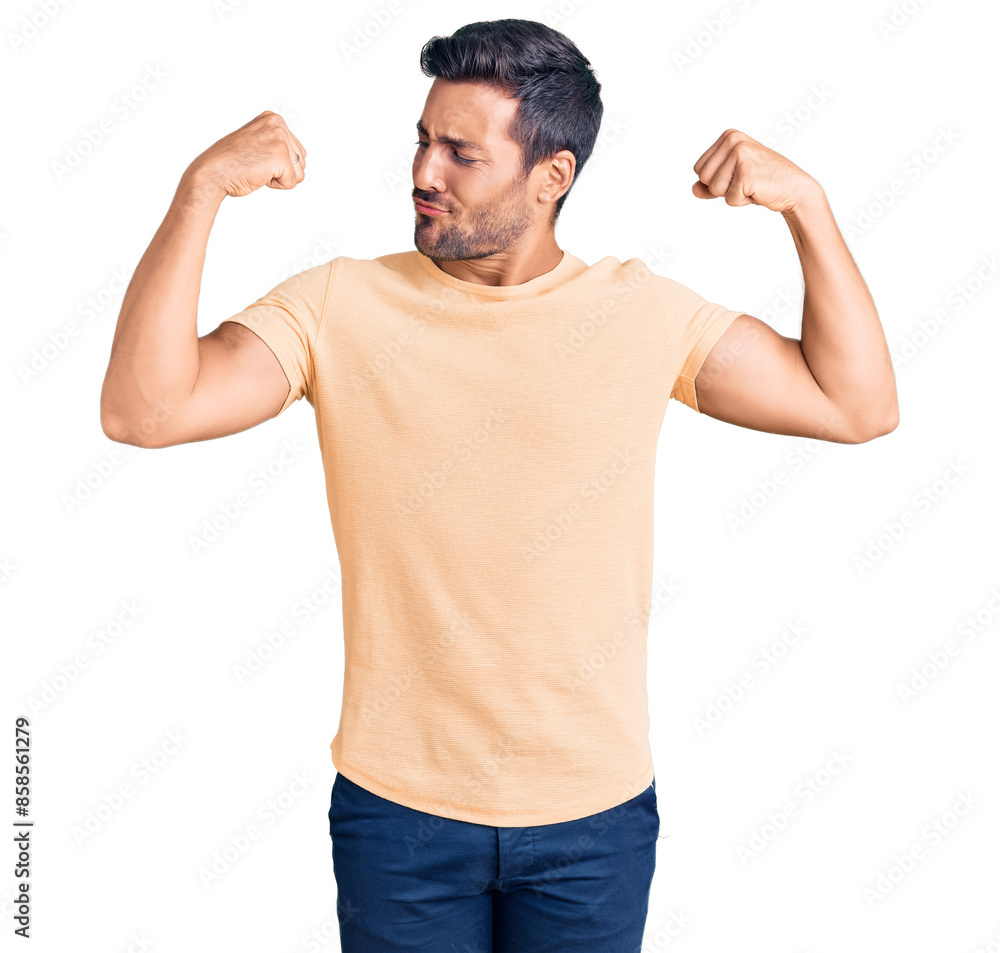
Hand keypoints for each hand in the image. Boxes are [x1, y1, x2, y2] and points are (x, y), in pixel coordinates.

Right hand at [182, 110, 306, 199]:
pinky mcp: (280, 156)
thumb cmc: (231, 162)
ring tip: (257, 168)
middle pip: (300, 161)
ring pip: (299, 173)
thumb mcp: (257, 142)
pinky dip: (276, 185)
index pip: (296, 151)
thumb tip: (299, 158)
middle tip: (256, 164)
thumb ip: (276, 143)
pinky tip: (258, 175)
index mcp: (273, 118)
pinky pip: (292, 183)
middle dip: (281, 170)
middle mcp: (278, 124)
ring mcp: (280, 139)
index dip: (277, 163)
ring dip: (279, 177)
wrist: (213, 171)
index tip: (256, 157)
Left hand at [692, 129, 818, 214]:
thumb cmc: (763, 182)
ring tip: (752, 185)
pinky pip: (729, 198)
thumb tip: (694, 189)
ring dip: (732, 194)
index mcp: (729, 136)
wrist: (794, 189)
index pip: (699, 168)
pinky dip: (742, 201)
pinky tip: (757, 190)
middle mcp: (733, 140)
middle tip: (745, 182)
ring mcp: (740, 154)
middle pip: (703, 178)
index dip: (716, 180)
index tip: (737, 175)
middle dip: (721, 188)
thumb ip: (710, 184)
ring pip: (714, 188)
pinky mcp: (746, 171)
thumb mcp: (732, 180)